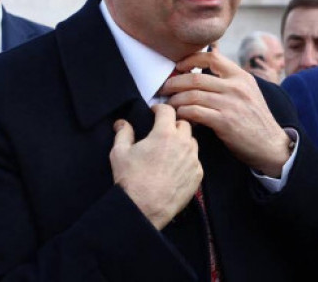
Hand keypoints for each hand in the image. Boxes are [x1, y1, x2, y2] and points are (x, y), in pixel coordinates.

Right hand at [109, 104, 202, 229]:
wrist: (144, 208)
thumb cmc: (131, 180)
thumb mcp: (119, 152)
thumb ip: (123, 133)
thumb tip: (122, 123)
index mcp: (164, 133)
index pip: (168, 110)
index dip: (160, 108)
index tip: (155, 112)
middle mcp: (182, 143)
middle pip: (183, 124)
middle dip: (173, 124)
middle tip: (162, 132)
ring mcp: (193, 159)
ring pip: (192, 141)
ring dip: (183, 141)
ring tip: (170, 150)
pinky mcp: (198, 174)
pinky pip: (195, 160)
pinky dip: (187, 159)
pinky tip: (175, 167)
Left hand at [162, 52, 290, 176]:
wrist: (271, 145)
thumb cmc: (255, 119)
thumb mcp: (248, 92)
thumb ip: (229, 79)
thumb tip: (206, 62)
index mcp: (241, 76)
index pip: (211, 57)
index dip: (190, 59)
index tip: (178, 67)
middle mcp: (236, 87)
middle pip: (195, 78)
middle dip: (174, 82)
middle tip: (163, 88)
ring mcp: (230, 104)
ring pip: (192, 95)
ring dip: (175, 100)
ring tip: (167, 105)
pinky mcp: (224, 122)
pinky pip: (195, 112)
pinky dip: (182, 113)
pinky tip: (178, 117)